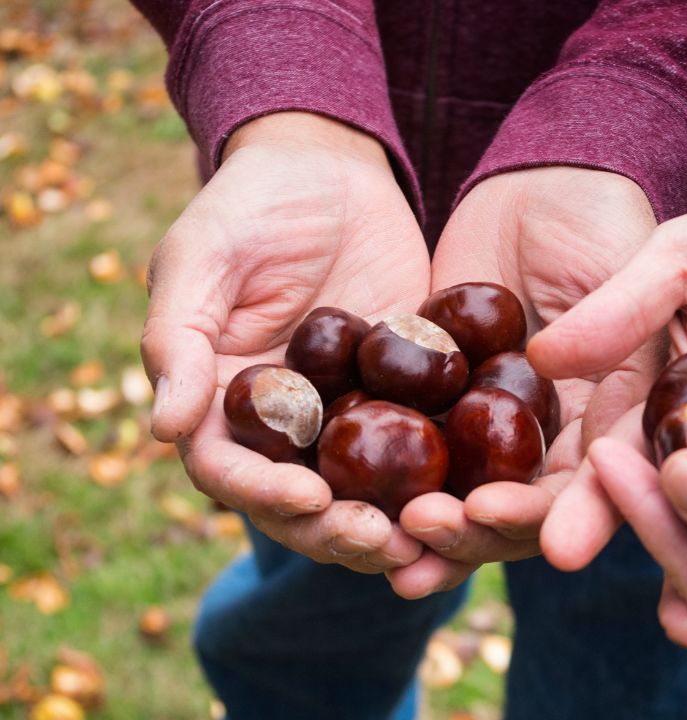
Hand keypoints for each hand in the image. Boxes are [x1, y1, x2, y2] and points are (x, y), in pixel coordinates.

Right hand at [141, 112, 430, 573]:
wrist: (331, 168)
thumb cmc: (249, 205)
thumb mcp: (202, 258)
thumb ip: (180, 339)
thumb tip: (162, 429)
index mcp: (222, 403)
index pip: (230, 470)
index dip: (264, 493)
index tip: (311, 497)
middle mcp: (285, 425)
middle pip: (303, 501)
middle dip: (340, 529)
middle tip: (387, 539)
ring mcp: (347, 416)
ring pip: (365, 490)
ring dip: (396, 521)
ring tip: (434, 534)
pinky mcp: (405, 398)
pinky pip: (422, 445)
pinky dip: (446, 477)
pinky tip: (480, 494)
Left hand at [389, 167, 659, 597]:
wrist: (539, 187)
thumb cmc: (604, 217)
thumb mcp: (631, 258)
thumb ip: (617, 312)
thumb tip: (550, 364)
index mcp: (621, 422)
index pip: (608, 481)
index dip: (581, 515)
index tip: (545, 541)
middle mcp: (562, 443)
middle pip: (532, 513)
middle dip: (488, 532)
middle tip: (439, 529)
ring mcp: (502, 432)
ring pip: (472, 503)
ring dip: (439, 533)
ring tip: (396, 554)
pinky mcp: (446, 409)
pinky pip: (419, 460)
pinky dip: (389, 491)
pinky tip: (347, 514)